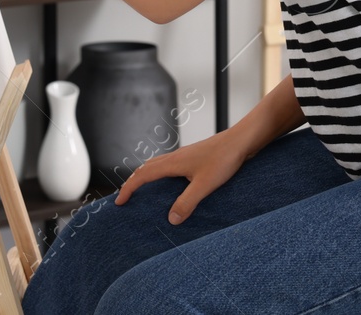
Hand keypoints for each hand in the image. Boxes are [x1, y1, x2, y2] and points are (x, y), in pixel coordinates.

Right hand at [114, 128, 250, 224]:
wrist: (241, 141)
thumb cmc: (224, 159)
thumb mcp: (204, 185)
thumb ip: (187, 202)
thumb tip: (170, 219)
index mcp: (172, 163)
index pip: (142, 176)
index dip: (128, 188)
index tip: (119, 202)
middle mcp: (174, 157)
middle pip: (145, 168)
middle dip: (133, 182)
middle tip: (126, 197)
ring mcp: (184, 156)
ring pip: (157, 165)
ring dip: (146, 177)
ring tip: (143, 192)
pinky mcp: (193, 158)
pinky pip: (168, 166)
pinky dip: (160, 175)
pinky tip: (171, 185)